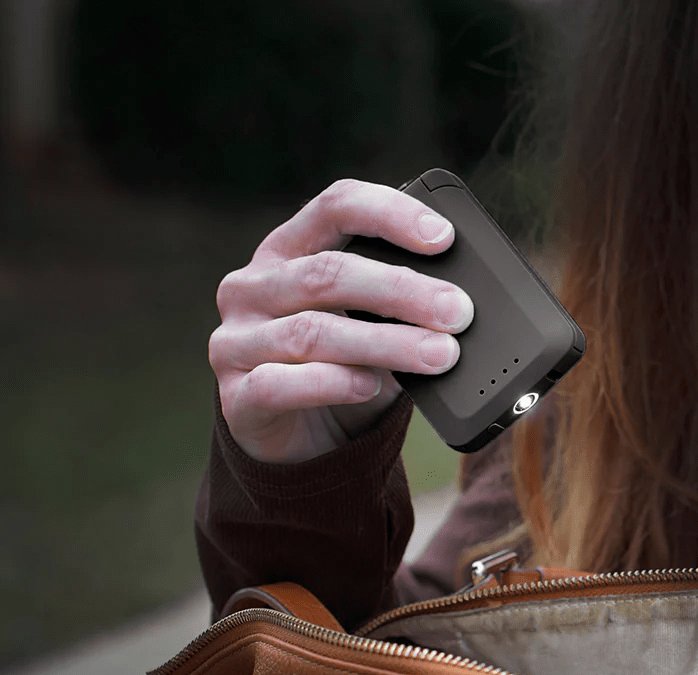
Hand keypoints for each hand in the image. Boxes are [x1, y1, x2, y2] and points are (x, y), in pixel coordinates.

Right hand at [210, 179, 473, 463]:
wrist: (298, 445)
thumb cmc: (339, 369)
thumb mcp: (369, 326)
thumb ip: (399, 307)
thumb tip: (460, 303)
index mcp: (287, 250)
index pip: (336, 207)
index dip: (390, 214)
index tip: (444, 237)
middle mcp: (253, 287)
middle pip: (328, 273)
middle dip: (402, 291)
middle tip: (458, 312)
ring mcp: (236, 341)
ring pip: (313, 332)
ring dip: (385, 343)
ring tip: (439, 355)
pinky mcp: (236, 397)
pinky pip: (282, 384)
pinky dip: (333, 383)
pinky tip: (371, 386)